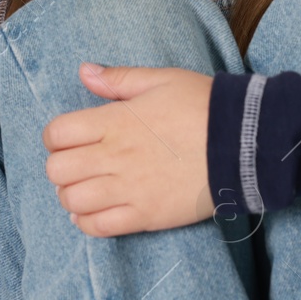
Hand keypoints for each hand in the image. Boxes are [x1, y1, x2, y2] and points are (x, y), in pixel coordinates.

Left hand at [43, 63, 215, 235]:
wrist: (245, 144)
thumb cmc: (203, 106)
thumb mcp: (160, 80)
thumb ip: (118, 79)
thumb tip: (84, 71)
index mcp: (115, 122)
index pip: (57, 134)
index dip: (55, 137)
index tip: (68, 139)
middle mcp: (115, 157)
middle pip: (57, 171)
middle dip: (60, 166)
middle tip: (77, 164)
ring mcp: (129, 190)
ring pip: (73, 201)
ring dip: (71, 195)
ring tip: (85, 188)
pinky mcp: (146, 216)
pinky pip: (98, 228)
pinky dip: (86, 222)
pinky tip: (94, 211)